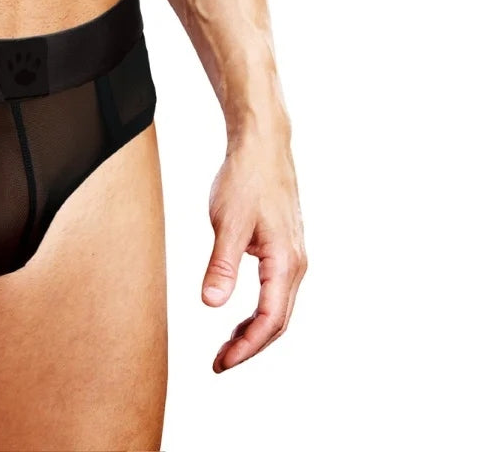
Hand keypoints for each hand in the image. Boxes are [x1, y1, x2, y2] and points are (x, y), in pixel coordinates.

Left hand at [202, 128, 306, 372]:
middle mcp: (296, 265)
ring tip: (225, 345)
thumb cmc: (245, 179)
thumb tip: (212, 305)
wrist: (262, 146)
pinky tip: (238, 313)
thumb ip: (221, 265)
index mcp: (286, 263)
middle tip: (219, 362)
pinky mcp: (284, 248)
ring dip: (254, 330)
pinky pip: (275, 291)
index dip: (245, 347)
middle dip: (250, 346)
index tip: (221, 363)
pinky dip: (258, 310)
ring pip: (278, 308)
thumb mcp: (227, 223)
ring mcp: (293, 256)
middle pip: (277, 321)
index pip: (269, 321)